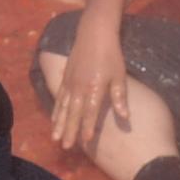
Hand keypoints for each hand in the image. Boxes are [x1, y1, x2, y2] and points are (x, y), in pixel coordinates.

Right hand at [49, 14, 130, 153]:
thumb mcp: (119, 75)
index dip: (87, 127)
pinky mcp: (65, 77)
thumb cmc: (111, 54)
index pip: (90, 112)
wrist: (94, 33)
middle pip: (73, 113)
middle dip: (69, 130)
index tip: (86, 141)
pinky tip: (54, 119)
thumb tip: (125, 116)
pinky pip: (59, 98)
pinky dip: (56, 110)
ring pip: (63, 107)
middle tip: (64, 146)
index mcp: (94, 87)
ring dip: (59, 123)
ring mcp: (70, 82)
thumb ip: (119, 97)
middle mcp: (79, 87)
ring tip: (55, 138)